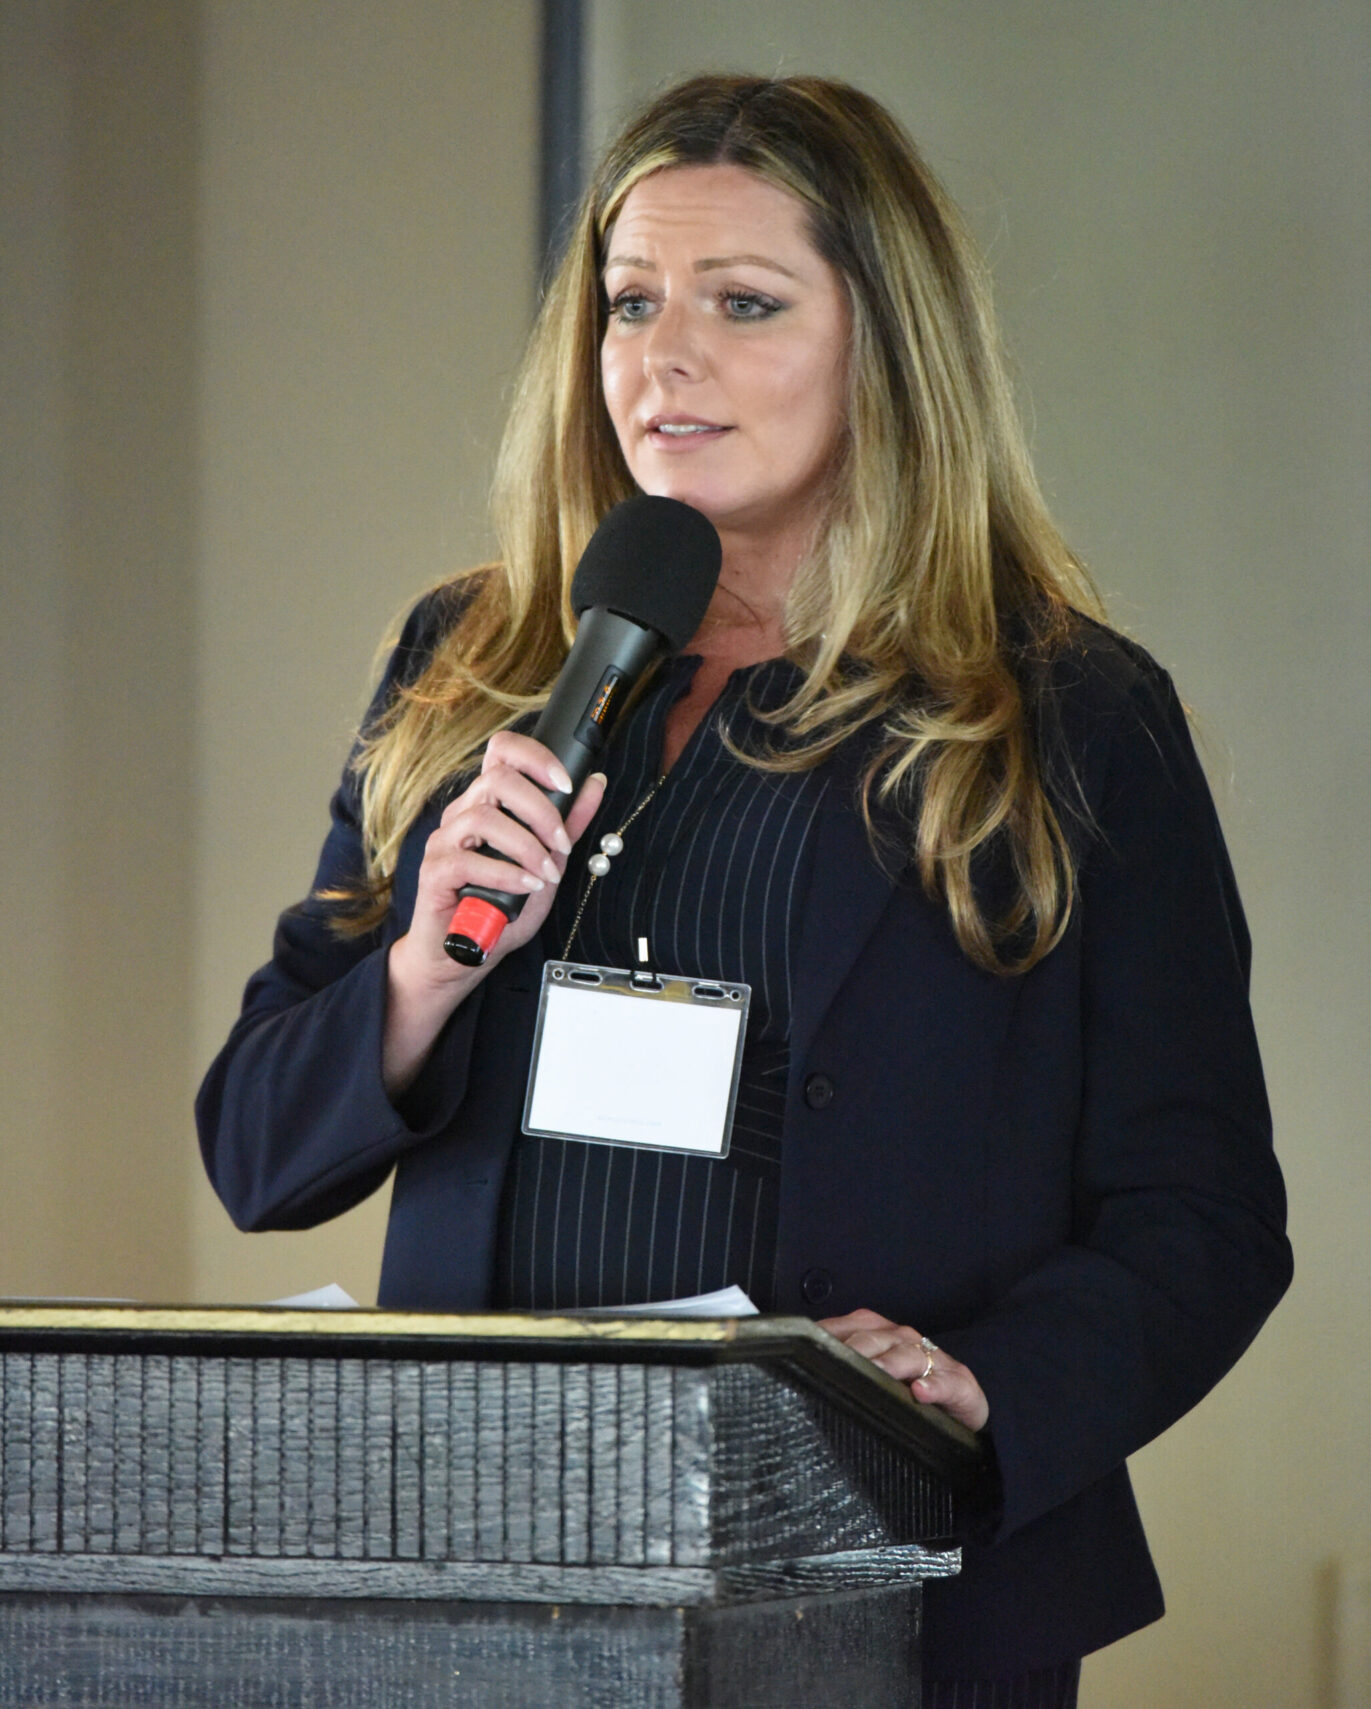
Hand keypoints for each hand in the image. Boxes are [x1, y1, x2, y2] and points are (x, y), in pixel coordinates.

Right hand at [383, 732, 606, 1092]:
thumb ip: (567, 825)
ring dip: (526, 846)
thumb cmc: (499, 910)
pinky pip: (467, 861)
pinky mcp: (434, 872)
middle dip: (541, 809)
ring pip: (483, 818)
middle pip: (497, 779)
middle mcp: (462, 815)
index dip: (536, 757)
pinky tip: (525, 886)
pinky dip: (505, 873)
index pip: (503, 752)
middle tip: (561, 844)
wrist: (461, 956)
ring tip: (546, 874)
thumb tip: (595, 784)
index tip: (567, 783)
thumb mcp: (546, 864)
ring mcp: (444, 842)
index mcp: (487, 804)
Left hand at [817, 1308, 989, 1432]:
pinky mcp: (958, 1383)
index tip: (804, 1347)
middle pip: (874, 1339)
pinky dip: (934, 1386)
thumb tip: (800, 1369)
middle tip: (839, 1363)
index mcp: (879, 1333)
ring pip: (907, 1356)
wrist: (962, 1400)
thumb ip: (842, 1368)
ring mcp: (933, 1360)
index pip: (848, 1326)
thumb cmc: (908, 1385)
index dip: (827, 1336)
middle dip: (856, 1349)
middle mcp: (903, 1339)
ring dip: (891, 1364)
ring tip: (879, 1373)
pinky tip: (921, 1393)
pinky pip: (946, 1383)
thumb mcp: (874, 1374)